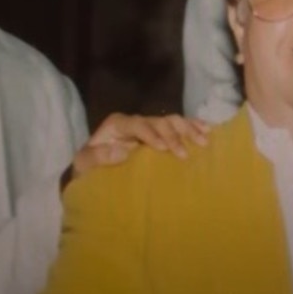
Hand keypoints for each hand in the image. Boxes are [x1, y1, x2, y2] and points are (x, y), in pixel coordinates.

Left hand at [70, 113, 210, 178]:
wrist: (93, 172)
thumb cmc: (88, 169)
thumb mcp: (84, 164)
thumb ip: (98, 157)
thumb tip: (122, 150)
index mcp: (118, 124)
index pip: (137, 124)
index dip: (151, 134)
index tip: (163, 149)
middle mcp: (135, 122)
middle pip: (158, 121)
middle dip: (173, 135)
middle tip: (184, 154)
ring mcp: (149, 127)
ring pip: (172, 121)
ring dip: (188, 129)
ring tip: (203, 141)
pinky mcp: (160, 135)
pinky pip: (178, 127)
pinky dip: (193, 127)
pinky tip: (208, 131)